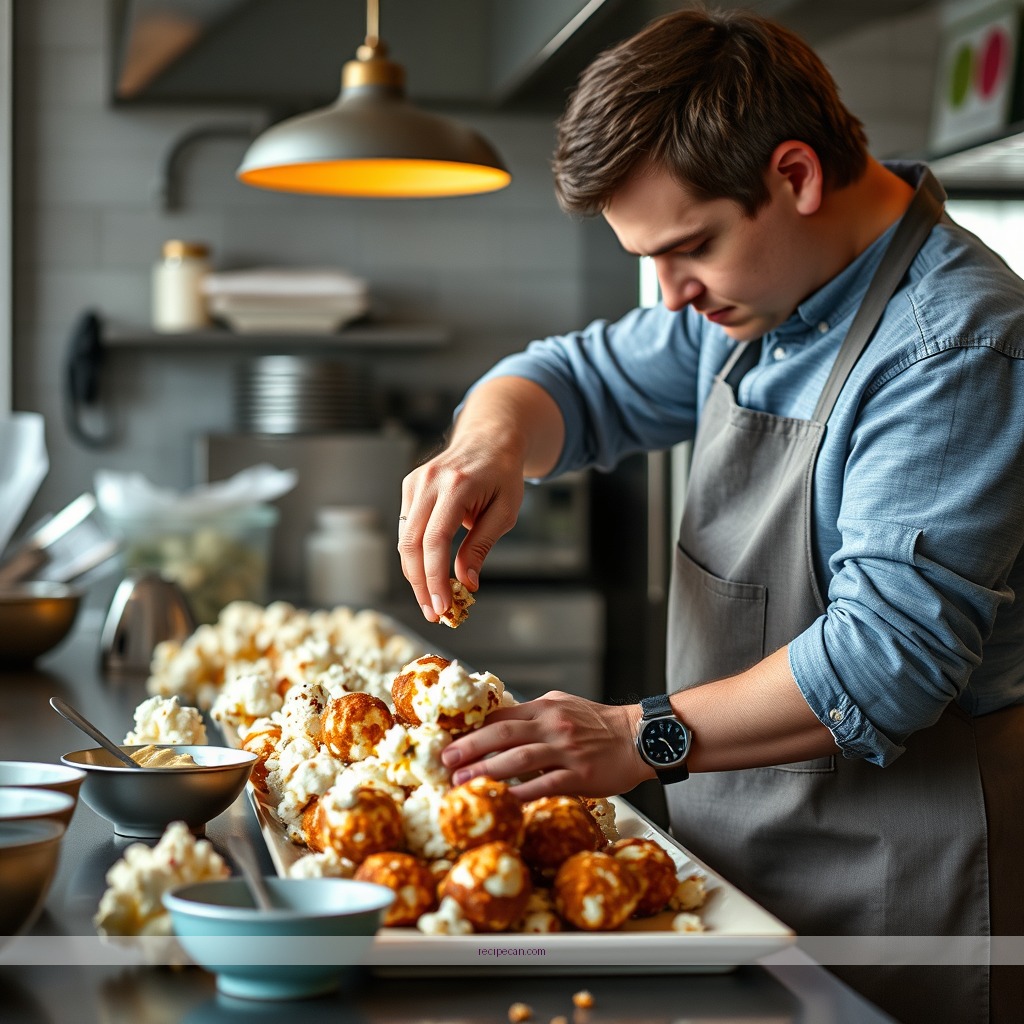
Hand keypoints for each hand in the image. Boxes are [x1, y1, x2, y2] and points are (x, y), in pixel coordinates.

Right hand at [397, 376, 563, 621]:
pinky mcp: (409, 485)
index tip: (442, 606)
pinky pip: (407, 528)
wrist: (491, 438)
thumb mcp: (506, 512)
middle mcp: (429, 481)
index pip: (435, 540)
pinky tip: (428, 573)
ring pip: (404, 539)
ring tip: (431, 600)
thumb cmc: (503, 475)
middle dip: (420, 584)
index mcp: (457, 485)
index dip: (434, 578)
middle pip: (412, 543)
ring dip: (415, 574)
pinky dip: (415, 554)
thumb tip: (466, 582)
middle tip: (433, 612)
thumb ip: (482, 546)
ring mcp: (415, 482)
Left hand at [439, 691, 653, 800]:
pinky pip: (545, 785)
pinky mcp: (580, 774)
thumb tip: (497, 725)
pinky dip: (522, 794)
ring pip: (519, 759)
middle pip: (503, 734)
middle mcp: (553, 725)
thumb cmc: (599, 725)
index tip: (449, 741)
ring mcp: (566, 749)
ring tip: (463, 784)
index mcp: (545, 707)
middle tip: (445, 761)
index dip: (472, 730)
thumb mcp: (564, 708)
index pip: (501, 716)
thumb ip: (533, 716)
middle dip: (470, 748)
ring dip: (487, 771)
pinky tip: (503, 803)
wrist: (640, 737)